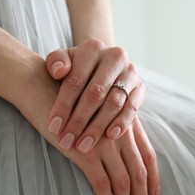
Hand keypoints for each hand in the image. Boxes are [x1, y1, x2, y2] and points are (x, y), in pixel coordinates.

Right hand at [19, 62, 159, 194]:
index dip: (153, 176)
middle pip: (139, 170)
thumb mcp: (96, 109)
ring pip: (124, 179)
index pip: (147, 153)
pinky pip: (101, 181)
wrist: (43, 86)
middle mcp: (120, 133)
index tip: (154, 193)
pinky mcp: (85, 152)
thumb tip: (116, 148)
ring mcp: (104, 143)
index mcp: (126, 123)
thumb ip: (109, 124)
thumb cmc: (68, 97)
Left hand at [45, 39, 144, 153]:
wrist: (102, 66)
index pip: (75, 80)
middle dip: (79, 121)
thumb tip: (59, 72)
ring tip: (84, 145)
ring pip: (114, 103)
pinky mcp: (140, 88)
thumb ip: (55, 62)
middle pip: (95, 93)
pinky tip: (109, 136)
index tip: (54, 128)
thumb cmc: (77, 67)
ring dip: (98, 127)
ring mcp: (130, 73)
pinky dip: (122, 123)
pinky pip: (132, 108)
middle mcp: (115, 57)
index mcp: (92, 48)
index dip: (63, 105)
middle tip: (67, 141)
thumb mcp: (63, 60)